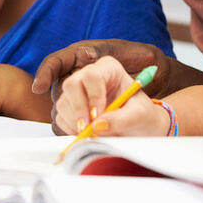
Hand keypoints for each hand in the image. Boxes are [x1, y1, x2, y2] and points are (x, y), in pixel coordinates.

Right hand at [54, 56, 169, 136]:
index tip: (98, 116)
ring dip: (75, 122)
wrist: (139, 128)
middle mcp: (90, 76)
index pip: (92, 75)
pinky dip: (71, 129)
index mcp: (109, 68)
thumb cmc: (142, 116)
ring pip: (63, 103)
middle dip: (78, 109)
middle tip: (87, 129)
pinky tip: (87, 134)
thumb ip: (121, 119)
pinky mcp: (70, 108)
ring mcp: (78, 92)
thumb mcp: (139, 116)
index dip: (93, 96)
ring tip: (94, 134)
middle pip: (71, 85)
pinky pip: (61, 117)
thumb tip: (97, 126)